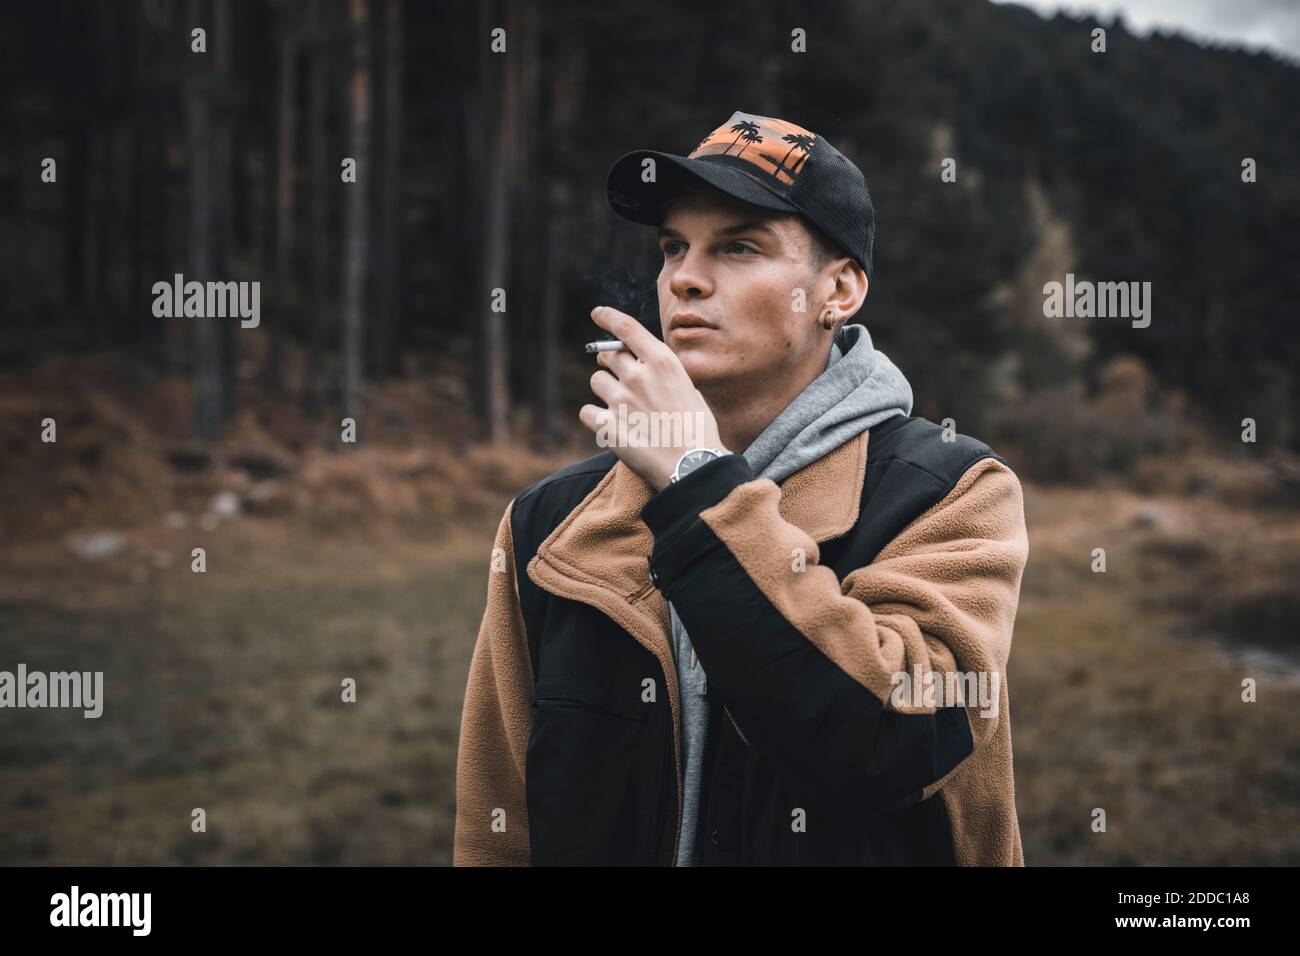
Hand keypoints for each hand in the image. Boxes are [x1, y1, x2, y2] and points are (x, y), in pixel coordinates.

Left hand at [579, 306, 722, 491]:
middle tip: (619, 377)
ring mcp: (620, 400)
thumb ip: (664, 373)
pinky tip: (611, 426)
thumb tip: (646, 365)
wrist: (693, 466)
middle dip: (610, 362)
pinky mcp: (607, 426)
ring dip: (606, 391)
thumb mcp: (689, 389)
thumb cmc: (697, 430)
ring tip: (623, 409)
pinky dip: (595, 418)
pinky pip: (587, 411)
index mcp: (662, 362)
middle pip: (608, 355)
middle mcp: (638, 376)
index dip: (608, 316)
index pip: (626, 328)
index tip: (597, 313)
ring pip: (596, 382)